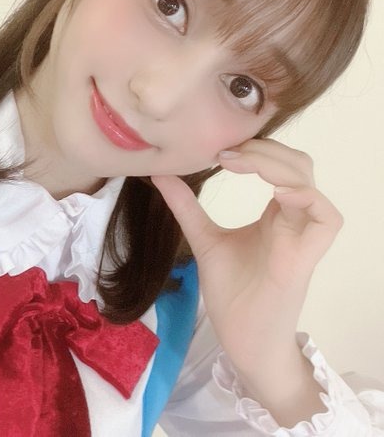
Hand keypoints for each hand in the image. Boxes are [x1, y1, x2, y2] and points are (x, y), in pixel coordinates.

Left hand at [151, 139, 342, 371]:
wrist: (241, 337)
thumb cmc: (231, 292)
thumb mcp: (203, 239)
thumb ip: (185, 206)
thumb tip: (159, 174)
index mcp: (275, 213)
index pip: (278, 164)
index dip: (254, 149)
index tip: (217, 151)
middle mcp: (293, 218)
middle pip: (297, 164)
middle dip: (264, 148)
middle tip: (225, 153)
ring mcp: (302, 236)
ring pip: (308, 182)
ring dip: (276, 165)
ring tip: (238, 164)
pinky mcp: (306, 256)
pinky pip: (326, 217)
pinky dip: (305, 197)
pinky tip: (273, 191)